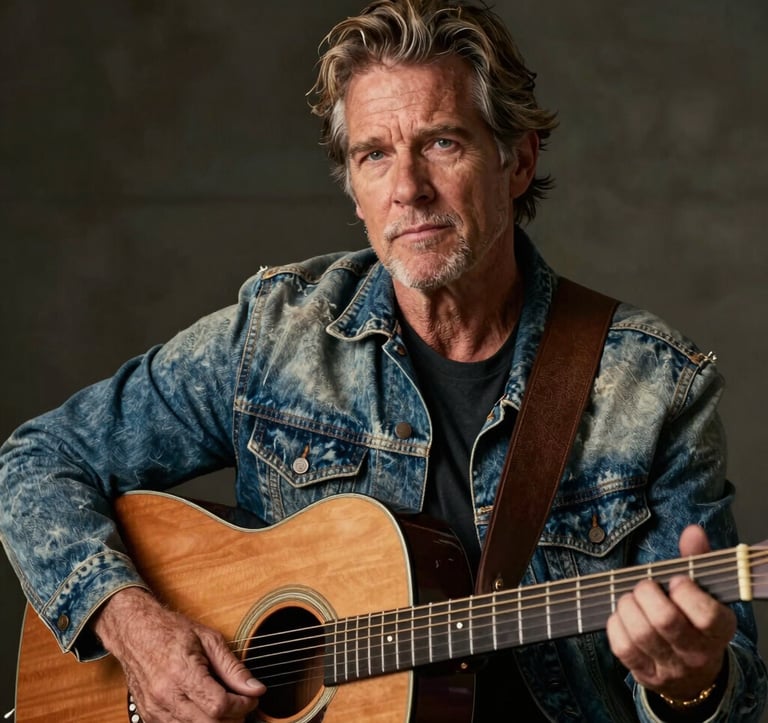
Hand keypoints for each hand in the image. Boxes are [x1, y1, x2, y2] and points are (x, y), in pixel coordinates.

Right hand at [93, 587, 264, 721]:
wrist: (135, 633)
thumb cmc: (172, 631)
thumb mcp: (209, 640)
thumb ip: (233, 667)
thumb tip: (256, 688)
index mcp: (181, 673)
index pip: (219, 705)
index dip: (242, 705)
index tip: (252, 696)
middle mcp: (165, 696)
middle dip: (233, 718)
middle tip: (243, 704)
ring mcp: (154, 711)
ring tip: (227, 707)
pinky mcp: (149, 718)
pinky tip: (206, 711)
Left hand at [606, 525, 735, 701]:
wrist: (692, 674)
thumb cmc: (693, 620)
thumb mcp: (703, 592)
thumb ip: (697, 560)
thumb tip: (692, 531)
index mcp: (719, 630)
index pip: (706, 614)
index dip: (685, 592)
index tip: (675, 581)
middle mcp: (697, 653)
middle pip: (665, 620)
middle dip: (646, 593)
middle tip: (644, 586)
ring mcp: (671, 667)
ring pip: (641, 633)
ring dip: (627, 606)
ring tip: (631, 598)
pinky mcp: (645, 674)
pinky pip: (622, 647)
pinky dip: (615, 624)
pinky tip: (621, 615)